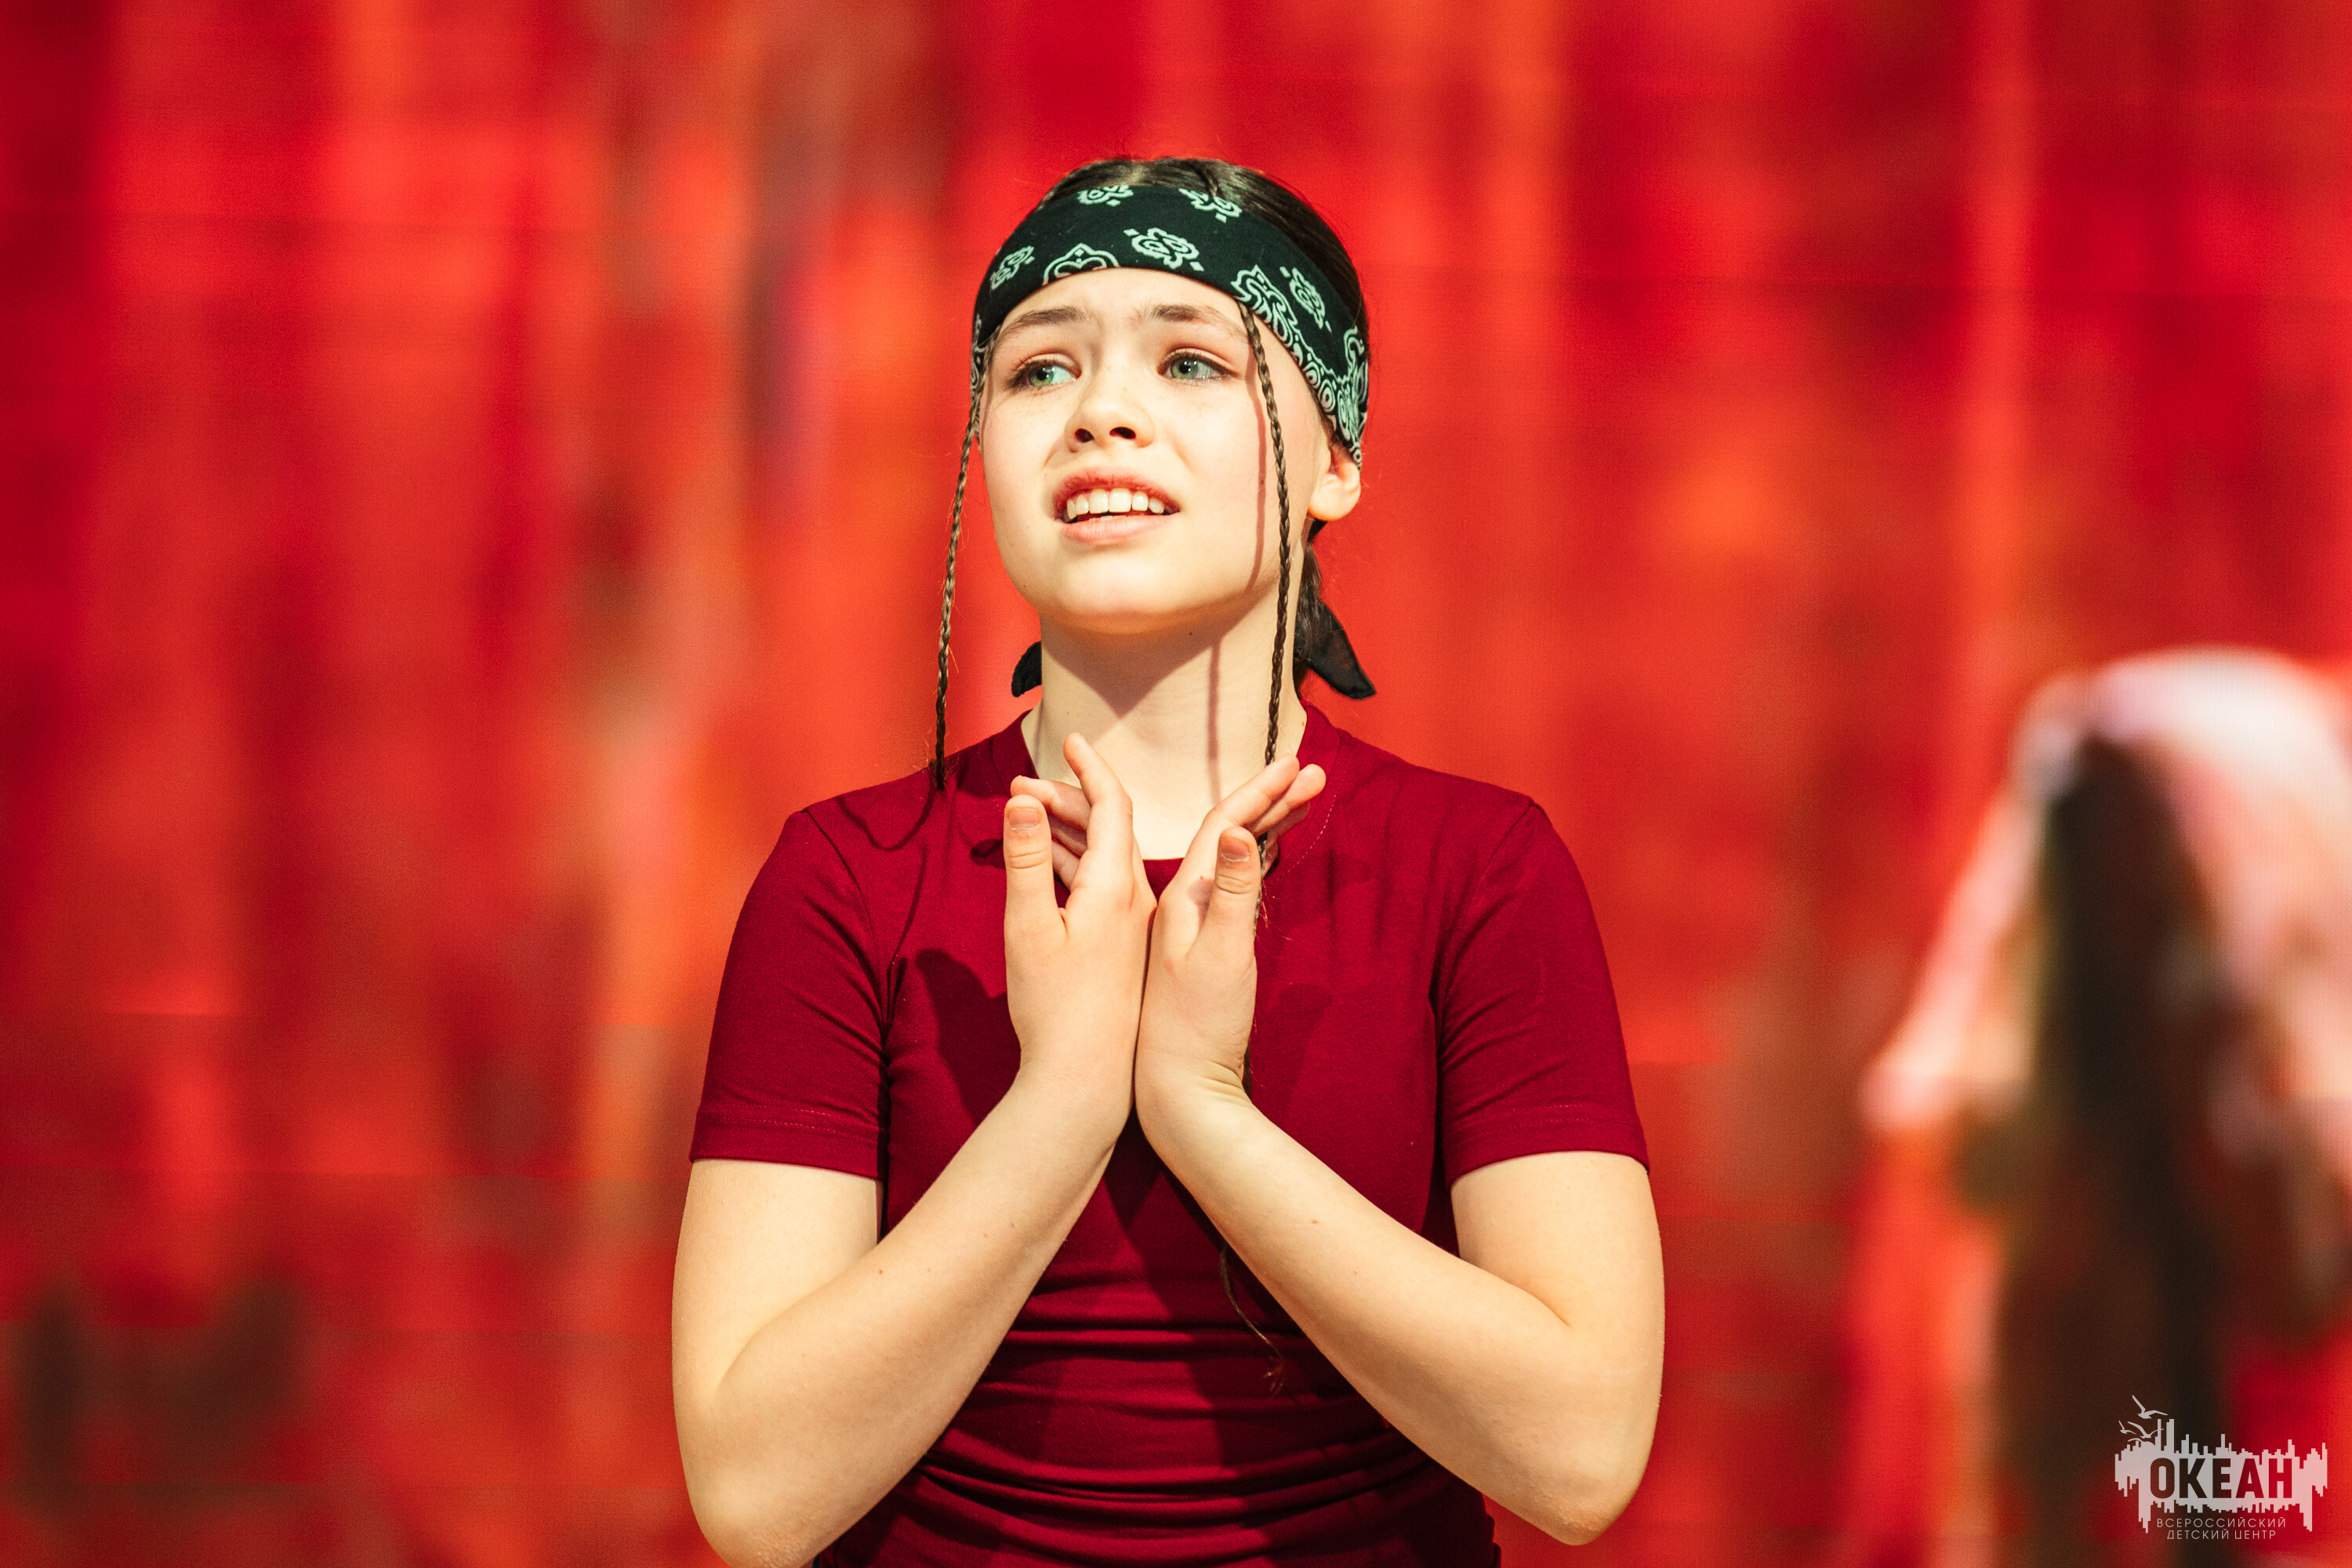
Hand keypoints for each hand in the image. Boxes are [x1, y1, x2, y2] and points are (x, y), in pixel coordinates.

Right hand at [1001, 733, 1154, 1119]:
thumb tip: (1023, 800)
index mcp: (1115, 887)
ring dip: (1068, 830)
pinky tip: (1048, 867)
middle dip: (1067, 796)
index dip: (1089, 768)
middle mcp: (1134, 900)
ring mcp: (1132, 926)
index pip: (1112, 806)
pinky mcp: (1123, 949)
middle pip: (1108, 827)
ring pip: (1103, 858)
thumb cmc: (1057, 1011)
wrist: (1091, 1082)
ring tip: (1026, 812)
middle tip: (1022, 783)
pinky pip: (1102, 887)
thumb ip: (1026, 861)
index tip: (1071, 739)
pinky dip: (1073, 865)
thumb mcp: (1029, 930)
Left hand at [1131, 758, 1326, 1131]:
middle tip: (1316, 772)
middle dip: (1270, 798)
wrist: (1177, 1088)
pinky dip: (1254, 861)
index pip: (1223, 823)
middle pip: (1226, 832)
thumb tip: (1237, 831)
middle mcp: (1183, 904)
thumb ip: (1232, 893)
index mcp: (1183, 897)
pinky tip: (1268, 853)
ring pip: (1228, 858)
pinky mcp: (1202, 948)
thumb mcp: (1223, 958)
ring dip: (1263, 824)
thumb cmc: (1199, 1029)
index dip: (1262, 791)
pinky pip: (1229, 886)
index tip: (1299, 763)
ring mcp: (1192, 926)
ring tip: (1304, 800)